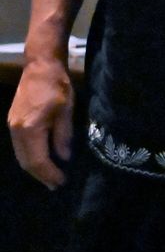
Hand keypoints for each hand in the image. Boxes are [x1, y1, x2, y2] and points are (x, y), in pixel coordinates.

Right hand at [8, 58, 74, 188]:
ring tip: (50, 177)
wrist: (40, 66)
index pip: (37, 160)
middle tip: (56, 185)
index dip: (49, 174)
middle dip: (41, 175)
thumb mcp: (67, 111)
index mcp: (30, 129)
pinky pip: (19, 147)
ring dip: (34, 168)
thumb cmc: (57, 86)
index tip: (62, 182)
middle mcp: (16, 131)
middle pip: (25, 162)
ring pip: (20, 156)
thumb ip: (63, 136)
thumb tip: (64, 158)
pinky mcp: (12, 123)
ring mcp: (11, 127)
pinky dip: (30, 157)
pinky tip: (41, 160)